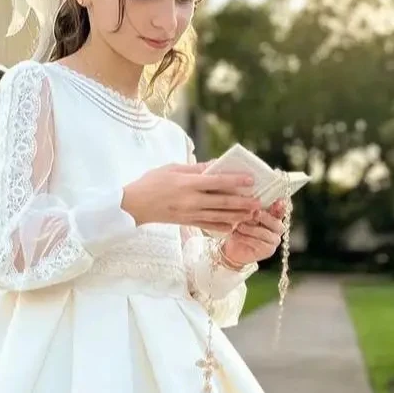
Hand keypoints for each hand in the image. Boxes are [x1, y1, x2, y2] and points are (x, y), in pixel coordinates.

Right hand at [121, 163, 260, 229]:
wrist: (135, 205)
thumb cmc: (152, 182)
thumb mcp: (173, 168)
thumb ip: (196, 168)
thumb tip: (216, 165)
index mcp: (188, 183)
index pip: (217, 182)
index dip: (235, 181)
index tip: (250, 180)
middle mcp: (191, 200)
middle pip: (222, 202)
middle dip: (242, 203)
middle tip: (258, 202)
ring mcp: (190, 214)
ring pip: (218, 216)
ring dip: (236, 216)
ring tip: (251, 214)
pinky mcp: (187, 222)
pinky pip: (208, 225)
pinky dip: (221, 227)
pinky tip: (233, 226)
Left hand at [220, 198, 286, 267]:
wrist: (234, 249)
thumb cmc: (240, 228)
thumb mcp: (245, 216)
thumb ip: (252, 208)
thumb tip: (254, 199)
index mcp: (275, 216)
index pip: (281, 210)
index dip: (280, 207)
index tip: (278, 201)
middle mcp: (278, 228)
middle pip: (275, 223)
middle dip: (263, 217)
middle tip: (253, 213)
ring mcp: (274, 240)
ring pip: (265, 233)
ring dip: (250, 229)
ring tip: (239, 225)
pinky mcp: (268, 251)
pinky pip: (258, 243)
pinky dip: (246, 238)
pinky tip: (236, 234)